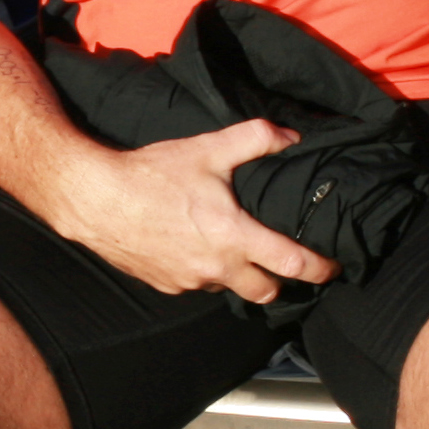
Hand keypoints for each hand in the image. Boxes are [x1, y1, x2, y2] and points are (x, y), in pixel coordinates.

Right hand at [53, 118, 339, 304]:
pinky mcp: (167, 286)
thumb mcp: (207, 149)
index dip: (321, 269)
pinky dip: (204, 271)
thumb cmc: (151, 174)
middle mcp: (216, 267)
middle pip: (266, 293)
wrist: (95, 199)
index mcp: (233, 236)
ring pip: (229, 288)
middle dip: (280, 282)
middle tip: (283, 261)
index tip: (333, 266)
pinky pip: (198, 285)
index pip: (293, 265)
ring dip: (237, 274)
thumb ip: (255, 140)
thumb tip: (292, 136)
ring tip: (231, 246)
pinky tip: (193, 246)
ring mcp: (190, 282)